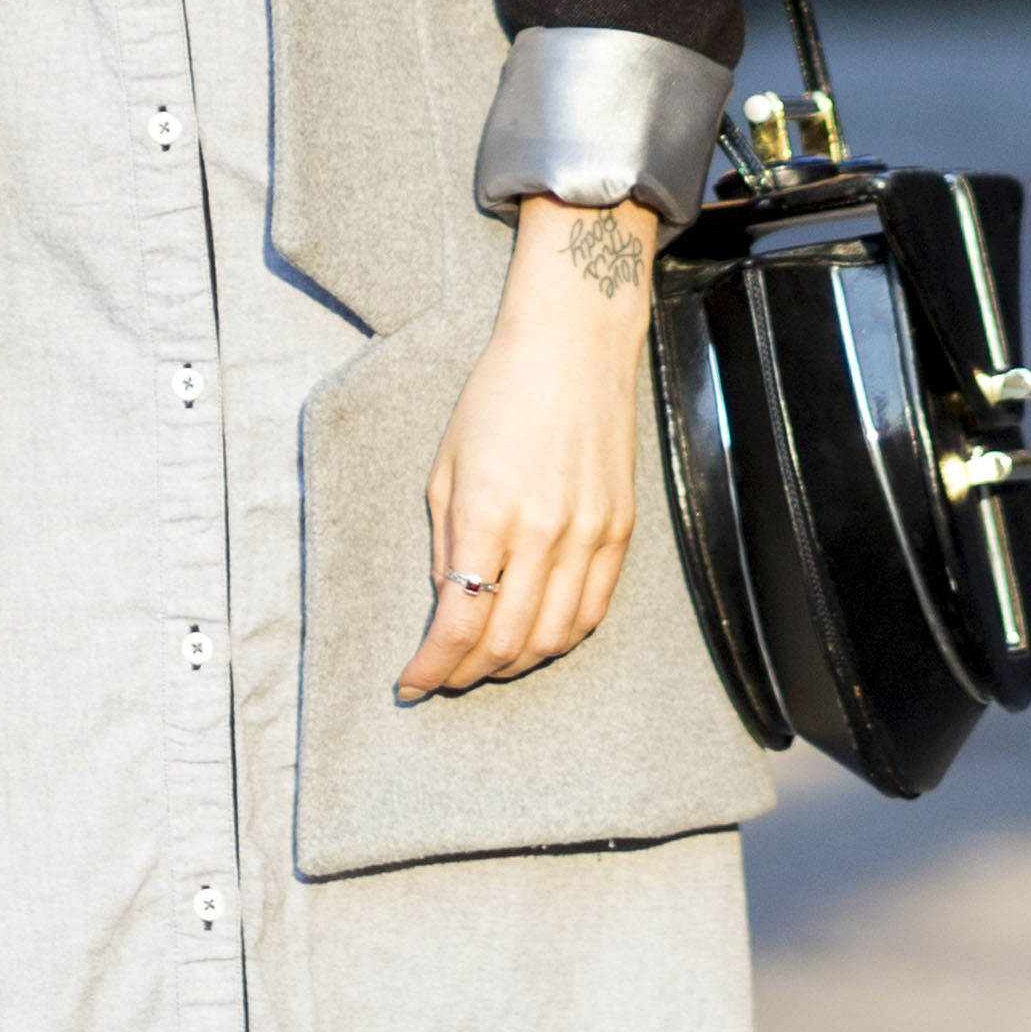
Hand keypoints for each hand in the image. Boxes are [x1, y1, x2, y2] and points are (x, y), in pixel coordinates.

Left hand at [398, 194, 655, 695]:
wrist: (573, 347)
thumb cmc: (497, 397)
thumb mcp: (445, 468)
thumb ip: (445, 546)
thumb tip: (447, 609)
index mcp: (486, 513)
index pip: (458, 623)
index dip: (431, 668)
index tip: (410, 684)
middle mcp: (542, 532)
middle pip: (506, 643)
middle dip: (466, 674)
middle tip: (443, 678)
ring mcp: (589, 533)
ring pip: (555, 637)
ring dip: (514, 664)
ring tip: (486, 663)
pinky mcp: (621, 529)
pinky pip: (594, 610)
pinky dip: (562, 638)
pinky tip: (536, 639)